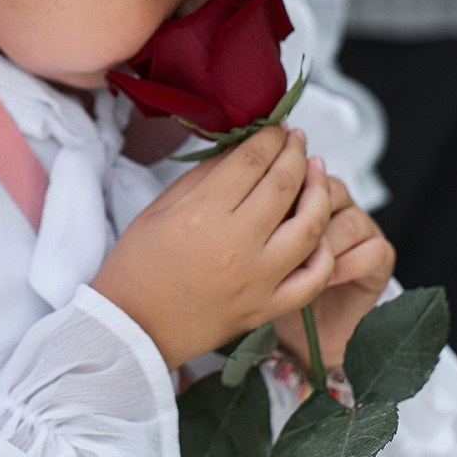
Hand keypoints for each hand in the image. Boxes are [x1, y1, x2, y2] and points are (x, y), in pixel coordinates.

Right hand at [92, 125, 334, 369]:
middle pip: (284, 184)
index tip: (276, 127)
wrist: (133, 328)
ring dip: (320, 192)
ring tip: (317, 172)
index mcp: (202, 214)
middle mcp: (236, 244)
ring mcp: (257, 279)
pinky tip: (319, 231)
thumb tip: (242, 151)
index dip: (270, 137)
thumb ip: (204, 177)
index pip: (252, 161)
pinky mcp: (266, 307)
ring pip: (310, 227)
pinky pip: (312, 279)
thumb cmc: (137, 265)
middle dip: (296, 153)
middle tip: (297, 139)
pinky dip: (323, 252)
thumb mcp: (159, 209)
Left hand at [273, 176, 395, 369]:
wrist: (299, 331)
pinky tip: (324, 279)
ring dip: (326, 244)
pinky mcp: (380, 257)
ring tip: (300, 266)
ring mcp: (362, 229)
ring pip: (352, 221)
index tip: (260, 216)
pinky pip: (373, 251)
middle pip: (330, 192)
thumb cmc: (270, 285)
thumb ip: (254, 217)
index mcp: (306, 192)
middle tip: (280, 242)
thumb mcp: (254, 248)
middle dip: (305, 219)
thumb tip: (238, 192)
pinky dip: (348, 265)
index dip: (284, 193)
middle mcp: (338, 205)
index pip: (301, 175)